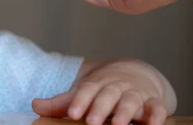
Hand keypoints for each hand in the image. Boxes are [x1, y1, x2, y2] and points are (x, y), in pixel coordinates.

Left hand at [32, 61, 170, 124]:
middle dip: (100, 108)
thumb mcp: (84, 92)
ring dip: (126, 111)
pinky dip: (157, 114)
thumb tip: (34, 106)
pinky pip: (158, 108)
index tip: (73, 113)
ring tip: (119, 124)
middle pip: (108, 95)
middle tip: (92, 122)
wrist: (135, 72)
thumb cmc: (104, 87)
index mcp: (97, 83)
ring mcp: (136, 94)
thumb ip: (61, 102)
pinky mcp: (154, 102)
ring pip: (131, 100)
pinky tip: (153, 123)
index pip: (86, 90)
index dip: (80, 101)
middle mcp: (116, 87)